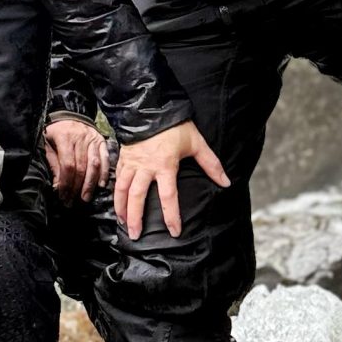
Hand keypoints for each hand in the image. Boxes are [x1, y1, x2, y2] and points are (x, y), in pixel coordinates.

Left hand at [44, 113, 109, 204]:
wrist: (71, 112)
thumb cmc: (57, 131)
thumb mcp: (49, 144)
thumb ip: (54, 163)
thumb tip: (58, 186)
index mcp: (65, 137)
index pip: (68, 165)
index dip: (66, 183)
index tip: (63, 196)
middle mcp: (81, 138)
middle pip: (82, 167)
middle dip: (77, 187)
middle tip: (74, 201)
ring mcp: (93, 139)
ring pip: (94, 165)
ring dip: (90, 184)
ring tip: (86, 197)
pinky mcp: (101, 141)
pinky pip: (105, 159)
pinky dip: (104, 173)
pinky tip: (101, 185)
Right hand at [114, 123, 229, 238]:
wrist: (151, 106)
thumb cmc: (175, 126)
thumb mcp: (196, 143)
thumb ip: (211, 164)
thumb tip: (226, 182)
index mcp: (165, 165)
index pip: (168, 196)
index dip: (171, 216)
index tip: (174, 232)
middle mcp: (145, 166)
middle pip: (137, 197)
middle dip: (135, 218)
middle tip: (135, 234)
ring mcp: (132, 162)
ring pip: (123, 189)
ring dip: (122, 207)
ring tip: (123, 222)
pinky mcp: (124, 156)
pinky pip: (117, 177)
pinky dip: (115, 192)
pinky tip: (117, 202)